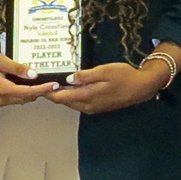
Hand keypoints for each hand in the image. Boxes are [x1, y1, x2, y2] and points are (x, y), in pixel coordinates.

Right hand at [0, 37, 59, 106]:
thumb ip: (16, 68)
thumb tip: (33, 75)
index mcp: (2, 89)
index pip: (27, 92)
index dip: (42, 89)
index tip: (55, 85)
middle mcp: (1, 98)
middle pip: (26, 98)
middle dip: (40, 92)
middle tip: (53, 83)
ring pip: (21, 98)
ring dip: (33, 92)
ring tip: (45, 82)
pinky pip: (15, 96)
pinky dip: (24, 91)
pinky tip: (30, 82)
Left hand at [49, 61, 166, 114]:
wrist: (142, 88)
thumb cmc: (124, 76)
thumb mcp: (104, 71)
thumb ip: (85, 76)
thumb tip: (68, 78)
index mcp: (87, 97)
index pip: (60, 97)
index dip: (48, 91)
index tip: (38, 83)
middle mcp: (87, 106)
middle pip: (63, 101)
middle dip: (51, 93)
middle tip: (41, 81)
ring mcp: (92, 108)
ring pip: (70, 102)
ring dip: (61, 94)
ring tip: (51, 82)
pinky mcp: (96, 106)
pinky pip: (78, 102)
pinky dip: (70, 95)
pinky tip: (69, 86)